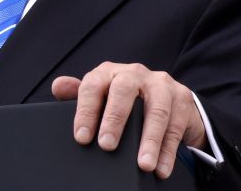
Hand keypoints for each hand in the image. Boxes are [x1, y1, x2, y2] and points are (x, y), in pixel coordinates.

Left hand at [52, 62, 206, 178]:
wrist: (169, 97)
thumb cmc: (126, 100)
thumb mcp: (103, 95)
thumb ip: (80, 94)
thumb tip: (58, 87)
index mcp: (110, 73)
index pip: (93, 86)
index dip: (85, 111)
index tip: (81, 137)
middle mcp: (135, 74)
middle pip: (124, 91)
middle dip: (115, 119)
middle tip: (107, 146)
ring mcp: (161, 85)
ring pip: (156, 110)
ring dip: (150, 140)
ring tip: (143, 165)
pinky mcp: (182, 99)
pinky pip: (175, 126)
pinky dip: (168, 151)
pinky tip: (161, 168)